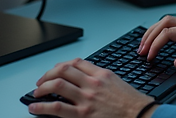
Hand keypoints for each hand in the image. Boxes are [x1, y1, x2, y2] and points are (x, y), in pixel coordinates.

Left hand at [29, 58, 154, 117]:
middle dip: (48, 74)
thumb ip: (100, 77)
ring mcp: (86, 98)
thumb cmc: (131, 102)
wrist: (140, 114)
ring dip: (42, 88)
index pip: (75, 63)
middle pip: (63, 70)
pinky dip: (42, 107)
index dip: (61, 66)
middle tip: (41, 82)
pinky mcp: (83, 114)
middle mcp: (92, 83)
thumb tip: (85, 76)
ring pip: (57, 85)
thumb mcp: (117, 82)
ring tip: (36, 93)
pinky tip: (34, 107)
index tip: (55, 71)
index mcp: (101, 74)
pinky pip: (57, 108)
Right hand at [138, 16, 175, 73]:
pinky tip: (158, 41)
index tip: (150, 56)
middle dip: (150, 35)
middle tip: (141, 50)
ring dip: (154, 32)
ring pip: (168, 23)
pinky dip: (162, 33)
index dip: (156, 44)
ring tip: (144, 46)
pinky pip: (174, 28)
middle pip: (165, 23)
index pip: (170, 32)